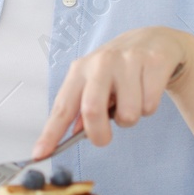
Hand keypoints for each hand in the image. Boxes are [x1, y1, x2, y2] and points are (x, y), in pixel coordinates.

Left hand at [31, 27, 192, 158]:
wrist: (153, 39)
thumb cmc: (118, 69)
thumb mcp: (95, 82)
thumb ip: (82, 108)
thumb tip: (74, 134)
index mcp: (80, 70)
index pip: (62, 107)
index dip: (50, 133)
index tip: (40, 154)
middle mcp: (100, 62)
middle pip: (92, 110)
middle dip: (99, 134)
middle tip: (104, 138)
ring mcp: (128, 61)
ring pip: (128, 114)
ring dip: (130, 118)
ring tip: (131, 101)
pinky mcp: (153, 62)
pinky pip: (150, 105)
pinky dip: (149, 107)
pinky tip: (146, 90)